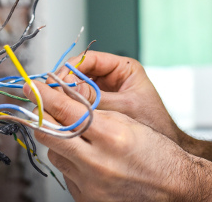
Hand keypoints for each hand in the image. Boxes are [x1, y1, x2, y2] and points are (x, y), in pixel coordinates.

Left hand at [24, 81, 211, 201]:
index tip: (34, 86)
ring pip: (55, 154)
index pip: (66, 110)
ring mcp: (90, 184)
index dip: (46, 95)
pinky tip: (86, 158)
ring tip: (75, 135)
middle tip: (40, 106)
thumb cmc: (158, 153)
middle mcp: (97, 162)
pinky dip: (70, 162)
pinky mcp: (86, 198)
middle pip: (50, 133)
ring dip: (58, 141)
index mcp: (111, 136)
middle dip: (42, 117)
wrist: (175, 188)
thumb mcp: (129, 123)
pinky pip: (66, 174)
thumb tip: (63, 100)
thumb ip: (95, 112)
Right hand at [51, 51, 183, 143]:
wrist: (162, 153)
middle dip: (63, 84)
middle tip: (49, 96)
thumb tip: (65, 92)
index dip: (69, 69)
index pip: (89, 59)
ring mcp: (104, 92)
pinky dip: (70, 110)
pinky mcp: (99, 108)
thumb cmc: (154, 124)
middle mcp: (112, 77)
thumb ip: (95, 100)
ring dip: (64, 98)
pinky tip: (62, 117)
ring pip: (76, 89)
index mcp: (123, 68)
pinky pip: (79, 104)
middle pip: (78, 73)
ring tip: (54, 108)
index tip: (57, 82)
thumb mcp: (123, 108)